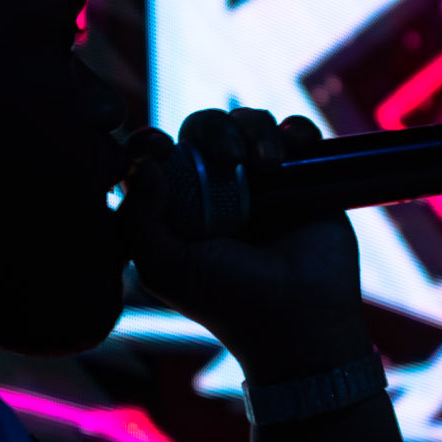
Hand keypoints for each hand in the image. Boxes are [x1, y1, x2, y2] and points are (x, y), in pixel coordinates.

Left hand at [120, 108, 371, 381]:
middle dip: (215, 131)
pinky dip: (296, 130)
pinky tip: (295, 148)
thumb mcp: (163, 267)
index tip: (159, 146)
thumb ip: (137, 219)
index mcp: (176, 206)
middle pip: (205, 128)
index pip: (155, 155)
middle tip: (231, 158)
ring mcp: (260, 180)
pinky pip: (296, 133)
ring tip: (268, 165)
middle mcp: (216, 188)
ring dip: (256, 129)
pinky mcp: (303, 177)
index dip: (151, 141)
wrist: (298, 318)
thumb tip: (146, 162)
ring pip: (249, 123)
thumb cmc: (225, 299)